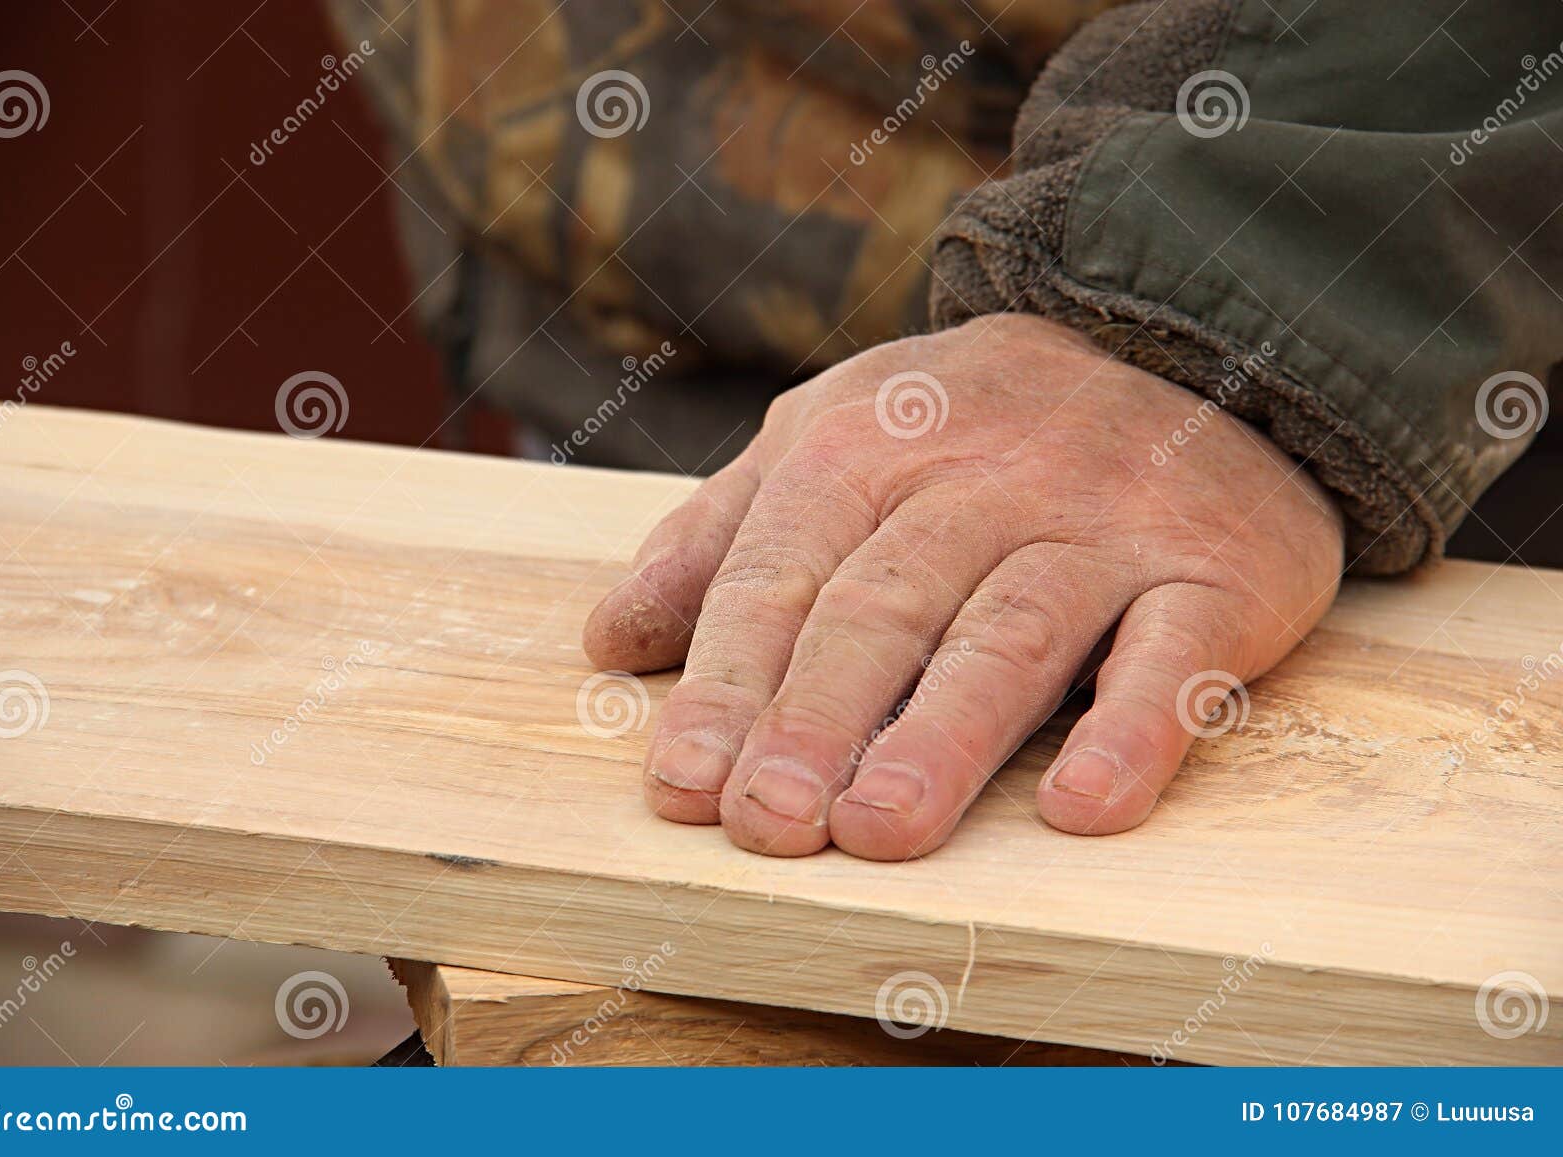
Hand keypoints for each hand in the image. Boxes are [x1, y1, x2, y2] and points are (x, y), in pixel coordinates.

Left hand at [583, 314, 1342, 857]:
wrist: (1186, 333)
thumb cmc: (973, 422)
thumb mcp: (832, 437)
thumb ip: (721, 536)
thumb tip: (609, 640)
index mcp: (869, 445)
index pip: (782, 572)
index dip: (726, 681)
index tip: (683, 786)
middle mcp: (985, 478)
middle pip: (885, 606)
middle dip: (816, 717)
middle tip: (768, 822)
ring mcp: (1105, 522)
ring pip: (1011, 631)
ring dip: (943, 734)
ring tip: (879, 830)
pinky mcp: (1218, 571)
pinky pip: (1177, 653)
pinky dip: (1133, 729)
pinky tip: (1080, 808)